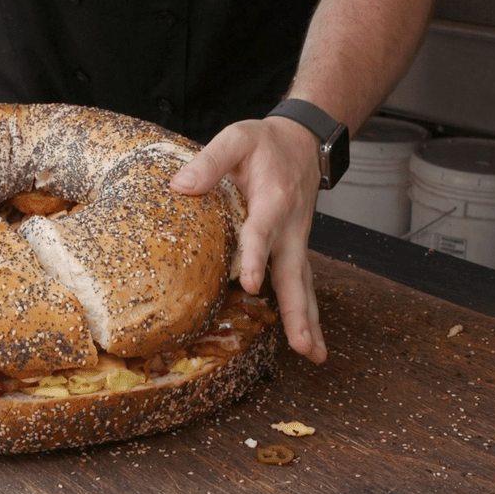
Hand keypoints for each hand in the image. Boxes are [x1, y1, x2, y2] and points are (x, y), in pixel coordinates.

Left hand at [170, 117, 327, 363]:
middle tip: (304, 344)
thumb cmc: (266, 142)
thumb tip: (180, 186)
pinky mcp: (294, 249)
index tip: (251, 283)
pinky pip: (301, 283)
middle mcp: (289, 228)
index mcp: (272, 201)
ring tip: (315, 354)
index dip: (256, 256)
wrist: (304, 142)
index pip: (261, 232)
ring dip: (309, 320)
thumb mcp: (237, 138)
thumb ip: (209, 161)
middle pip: (294, 275)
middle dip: (298, 311)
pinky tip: (306, 339)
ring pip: (303, 285)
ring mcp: (295, 242)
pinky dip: (305, 311)